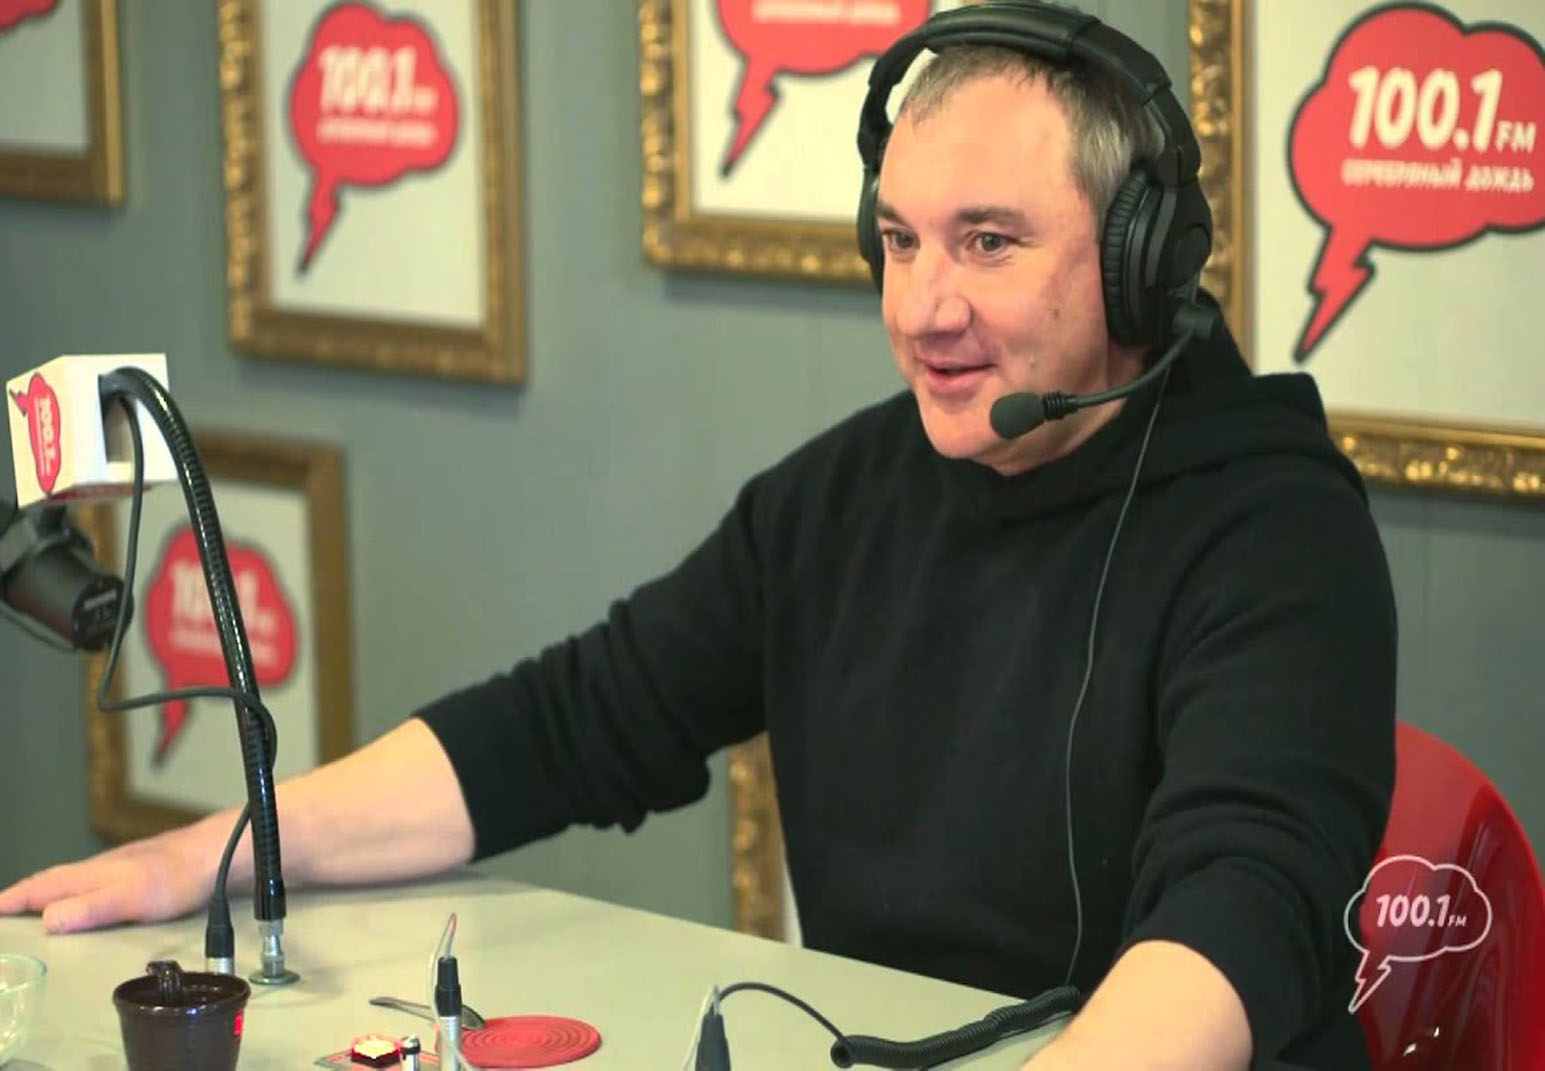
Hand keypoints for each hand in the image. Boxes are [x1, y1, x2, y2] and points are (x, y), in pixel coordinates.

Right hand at [0, 826, 219, 932]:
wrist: (212, 857)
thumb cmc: (176, 875)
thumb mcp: (128, 897)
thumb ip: (89, 908)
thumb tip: (48, 919)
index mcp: (88, 875)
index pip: (38, 887)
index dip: (11, 901)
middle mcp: (97, 870)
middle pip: (49, 884)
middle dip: (22, 898)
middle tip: (3, 912)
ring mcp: (115, 870)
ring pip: (71, 884)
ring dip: (47, 896)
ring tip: (32, 911)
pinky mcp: (133, 874)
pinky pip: (92, 886)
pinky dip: (75, 895)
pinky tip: (83, 902)